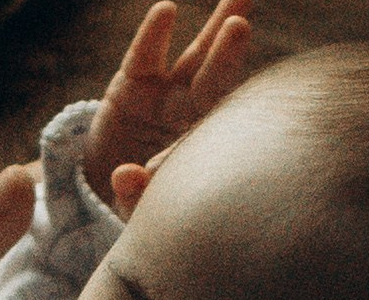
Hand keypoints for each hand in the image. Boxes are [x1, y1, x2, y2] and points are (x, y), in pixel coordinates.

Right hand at [85, 0, 255, 207]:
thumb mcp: (138, 211)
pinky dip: (152, 36)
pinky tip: (166, 11)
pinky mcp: (132, 85)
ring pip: (195, 61)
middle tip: (242, 26)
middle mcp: (191, 119)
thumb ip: (135, 198)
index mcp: (207, 152)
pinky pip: (144, 58)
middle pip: (217, 85)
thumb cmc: (139, 204)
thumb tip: (125, 177)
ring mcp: (165, 97)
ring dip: (214, 32)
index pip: (226, 130)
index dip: (239, 111)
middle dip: (230, 56)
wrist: (109, 190)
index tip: (259, 97)